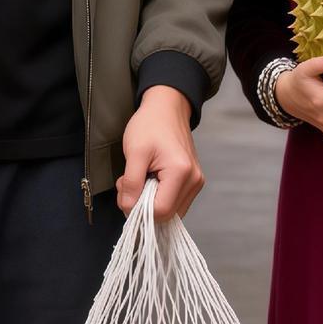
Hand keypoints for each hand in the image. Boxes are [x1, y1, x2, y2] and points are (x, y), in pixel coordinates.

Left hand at [118, 87, 203, 219]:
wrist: (166, 108)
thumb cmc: (150, 125)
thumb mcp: (134, 152)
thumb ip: (131, 184)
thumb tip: (129, 209)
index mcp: (181, 172)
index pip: (160, 211)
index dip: (138, 207)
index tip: (126, 189)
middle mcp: (194, 180)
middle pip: (166, 215)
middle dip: (143, 204)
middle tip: (130, 182)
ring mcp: (196, 182)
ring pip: (170, 212)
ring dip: (149, 201)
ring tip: (141, 178)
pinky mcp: (192, 182)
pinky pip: (173, 202)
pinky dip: (158, 197)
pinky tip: (150, 180)